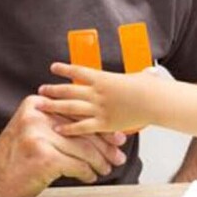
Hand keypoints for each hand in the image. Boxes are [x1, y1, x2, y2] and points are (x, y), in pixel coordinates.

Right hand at [0, 95, 127, 196]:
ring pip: (83, 148)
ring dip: (99, 161)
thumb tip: (98, 130)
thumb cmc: (14, 158)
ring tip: (106, 169)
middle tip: (118, 156)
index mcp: (38, 104)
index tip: (117, 138)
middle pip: (83, 129)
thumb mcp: (34, 131)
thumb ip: (60, 125)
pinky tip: (90, 176)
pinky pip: (76, 164)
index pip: (79, 113)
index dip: (101, 126)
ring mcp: (38, 135)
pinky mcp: (42, 156)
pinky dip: (87, 172)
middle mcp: (38, 115)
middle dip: (105, 145)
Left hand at [37, 63, 157, 134]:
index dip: (64, 69)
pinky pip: (82, 127)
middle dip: (53, 90)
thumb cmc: (151, 89)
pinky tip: (57, 128)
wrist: (155, 101)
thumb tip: (150, 72)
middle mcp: (97, 93)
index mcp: (104, 78)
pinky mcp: (104, 123)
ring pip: (70, 107)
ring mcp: (99, 108)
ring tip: (42, 106)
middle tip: (41, 90)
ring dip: (54, 106)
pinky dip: (68, 128)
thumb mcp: (143, 77)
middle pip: (69, 90)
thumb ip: (141, 75)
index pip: (78, 71)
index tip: (53, 68)